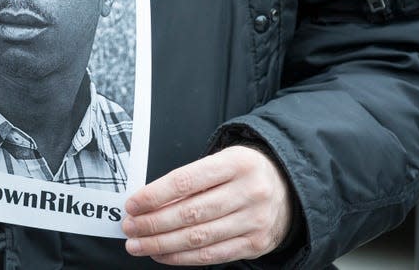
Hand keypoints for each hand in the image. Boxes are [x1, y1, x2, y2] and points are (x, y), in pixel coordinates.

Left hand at [123, 145, 292, 265]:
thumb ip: (189, 180)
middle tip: (130, 226)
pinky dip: (182, 258)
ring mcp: (254, 220)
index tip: (133, 204)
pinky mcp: (255, 244)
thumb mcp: (221, 161)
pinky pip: (212, 255)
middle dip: (153, 223)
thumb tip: (148, 202)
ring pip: (198, 237)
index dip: (154, 195)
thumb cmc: (244, 172)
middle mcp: (247, 192)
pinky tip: (162, 254)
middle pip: (190, 212)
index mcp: (235, 163)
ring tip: (138, 244)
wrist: (288, 186)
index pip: (185, 181)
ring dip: (161, 244)